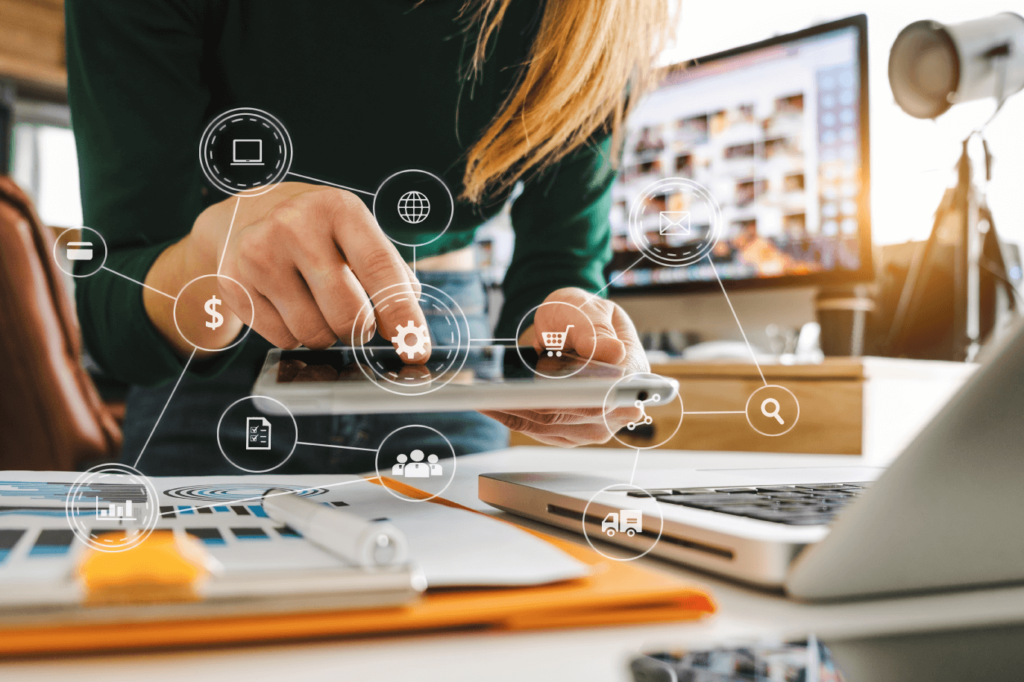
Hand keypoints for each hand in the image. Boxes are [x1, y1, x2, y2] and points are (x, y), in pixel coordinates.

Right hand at [145, 183, 427, 360]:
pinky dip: (297, 335)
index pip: (379, 269)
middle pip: (347, 313)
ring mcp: (259, 254)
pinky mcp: (235, 283)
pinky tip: (290, 305)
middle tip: (360, 324)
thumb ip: (390, 275)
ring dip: (327, 334)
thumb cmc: (318, 231)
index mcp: (338, 209)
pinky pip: (283, 339)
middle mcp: (295, 225)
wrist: (244, 215)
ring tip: (319, 305)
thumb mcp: (356, 233)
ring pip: (314, 333)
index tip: (417, 349)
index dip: (402, 314)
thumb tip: (409, 331)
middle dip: (361, 330)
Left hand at [481, 287, 649, 446]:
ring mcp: (595, 424)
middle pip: (575, 413)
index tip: (543, 390)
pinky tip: (490, 405)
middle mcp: (619, 406)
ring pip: (552, 425)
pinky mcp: (570, 433)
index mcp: (631, 372)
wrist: (566, 326)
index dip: (577, 396)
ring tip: (485, 396)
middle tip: (499, 392)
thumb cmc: (579, 314)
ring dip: (516, 411)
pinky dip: (512, 417)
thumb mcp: (586, 310)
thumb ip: (595, 329)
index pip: (609, 393)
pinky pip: (538, 430)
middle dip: (535, 403)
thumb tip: (614, 352)